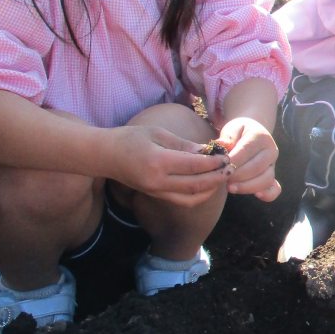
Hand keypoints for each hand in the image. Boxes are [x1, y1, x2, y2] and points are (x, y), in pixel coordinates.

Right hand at [108, 125, 232, 206]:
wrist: (103, 156)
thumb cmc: (129, 138)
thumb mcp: (157, 133)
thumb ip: (183, 145)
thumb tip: (207, 151)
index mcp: (158, 161)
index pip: (195, 165)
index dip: (214, 162)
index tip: (227, 156)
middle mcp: (158, 181)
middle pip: (197, 185)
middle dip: (217, 177)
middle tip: (231, 167)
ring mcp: (156, 191)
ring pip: (192, 198)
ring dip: (210, 189)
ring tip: (221, 176)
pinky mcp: (156, 196)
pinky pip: (182, 200)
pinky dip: (198, 194)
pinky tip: (207, 184)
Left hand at [216, 116, 280, 201]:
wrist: (251, 134)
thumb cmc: (239, 132)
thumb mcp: (232, 128)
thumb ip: (228, 136)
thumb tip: (222, 144)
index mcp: (261, 136)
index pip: (246, 150)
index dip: (233, 161)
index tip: (221, 168)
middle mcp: (271, 151)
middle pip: (256, 167)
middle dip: (237, 175)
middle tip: (222, 179)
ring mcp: (273, 165)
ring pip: (265, 180)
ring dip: (247, 186)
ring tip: (230, 188)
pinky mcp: (272, 177)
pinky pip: (275, 189)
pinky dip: (268, 194)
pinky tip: (257, 196)